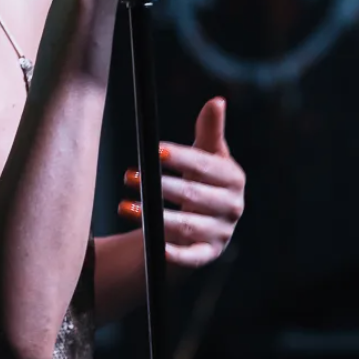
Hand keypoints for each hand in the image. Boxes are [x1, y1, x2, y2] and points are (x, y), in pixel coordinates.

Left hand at [118, 98, 244, 266]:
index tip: (156, 151)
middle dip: (160, 187)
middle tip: (130, 176)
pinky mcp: (207, 255)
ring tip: (125, 207)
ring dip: (155, 218)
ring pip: (187, 226)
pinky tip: (154, 246)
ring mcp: (221, 233)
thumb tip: (217, 101)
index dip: (181, 158)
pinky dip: (176, 254)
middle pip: (193, 196)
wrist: (204, 223)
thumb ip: (210, 130)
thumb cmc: (203, 180)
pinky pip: (191, 257)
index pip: (205, 167)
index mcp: (232, 179)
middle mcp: (232, 207)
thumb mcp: (207, 155)